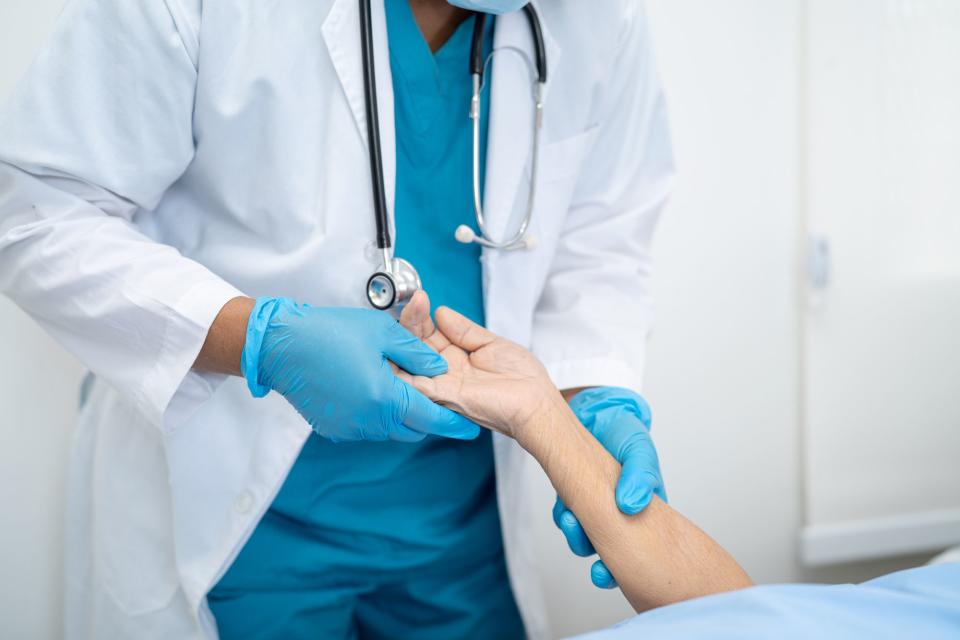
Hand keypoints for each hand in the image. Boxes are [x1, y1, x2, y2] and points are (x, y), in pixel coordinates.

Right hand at [241, 297, 479, 441]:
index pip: (431, 418)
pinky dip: (379, 414)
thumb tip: (439, 368)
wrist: (280, 346)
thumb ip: (417, 352)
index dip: (454, 423)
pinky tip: (373, 390)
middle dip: (429, 417)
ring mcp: (350, 428)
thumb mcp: (382, 332)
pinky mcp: (335, 429)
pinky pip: (368, 427)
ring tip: (403, 387)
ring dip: (402, 414)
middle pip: (412, 428)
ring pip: (390, 429)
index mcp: (384, 398)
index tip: (472, 428)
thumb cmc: (328, 333)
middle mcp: (368, 421)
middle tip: (439, 400)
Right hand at [396, 300, 561, 441]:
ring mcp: (444, 383)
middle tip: (414, 304)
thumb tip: (441, 312)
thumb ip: (465, 330)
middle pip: (416, 346)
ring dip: (404, 341)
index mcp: (456, 357)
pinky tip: (398, 349)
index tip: (420, 299)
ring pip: (411, 362)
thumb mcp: (491, 343)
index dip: (422, 317)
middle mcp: (446, 371)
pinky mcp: (447, 395)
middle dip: (411, 323)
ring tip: (404, 317)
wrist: (535, 403)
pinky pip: (418, 384)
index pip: (429, 334)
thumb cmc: (522, 379)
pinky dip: (405, 369)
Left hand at [553, 387, 665, 587]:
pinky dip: (565, 518)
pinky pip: (567, 517)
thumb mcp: (640, 451)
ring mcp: (594, 506)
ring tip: (572, 522)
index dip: (628, 567)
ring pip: (587, 538)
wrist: (593, 410)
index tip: (612, 574)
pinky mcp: (572, 496)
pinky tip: (564, 510)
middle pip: (613, 552)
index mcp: (646, 510)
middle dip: (603, 565)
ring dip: (579, 538)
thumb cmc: (625, 432)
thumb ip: (641, 476)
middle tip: (597, 568)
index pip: (643, 548)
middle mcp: (620, 513)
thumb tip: (630, 506)